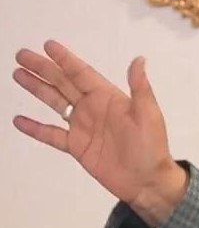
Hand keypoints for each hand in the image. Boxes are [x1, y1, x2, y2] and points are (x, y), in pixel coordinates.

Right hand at [12, 40, 186, 224]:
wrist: (147, 181)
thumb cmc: (151, 147)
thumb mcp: (148, 114)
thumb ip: (139, 88)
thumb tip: (138, 59)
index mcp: (109, 98)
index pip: (83, 74)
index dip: (65, 59)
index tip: (47, 45)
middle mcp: (94, 108)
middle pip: (63, 83)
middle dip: (43, 69)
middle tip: (21, 55)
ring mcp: (83, 127)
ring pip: (55, 103)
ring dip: (37, 89)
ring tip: (18, 75)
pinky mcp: (77, 147)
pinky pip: (52, 135)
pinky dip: (36, 128)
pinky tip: (19, 120)